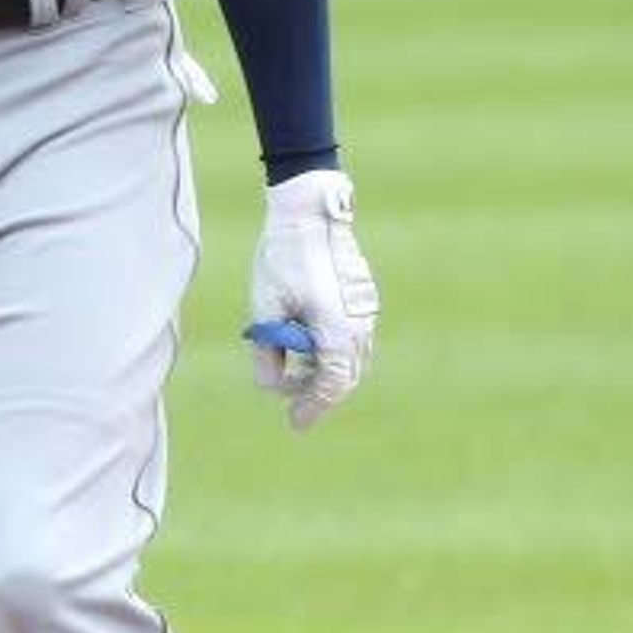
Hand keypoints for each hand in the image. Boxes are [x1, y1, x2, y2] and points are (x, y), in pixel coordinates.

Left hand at [248, 169, 378, 431]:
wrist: (310, 209)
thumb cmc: (283, 258)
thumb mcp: (264, 311)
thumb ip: (266, 355)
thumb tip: (272, 387)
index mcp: (337, 334)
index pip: (329, 388)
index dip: (310, 408)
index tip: (294, 423)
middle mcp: (360, 326)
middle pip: (344, 377)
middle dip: (318, 392)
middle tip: (293, 402)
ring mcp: (367, 310)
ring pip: (352, 357)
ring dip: (327, 369)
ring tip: (296, 367)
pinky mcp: (365, 296)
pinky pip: (355, 335)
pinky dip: (335, 348)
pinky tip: (310, 338)